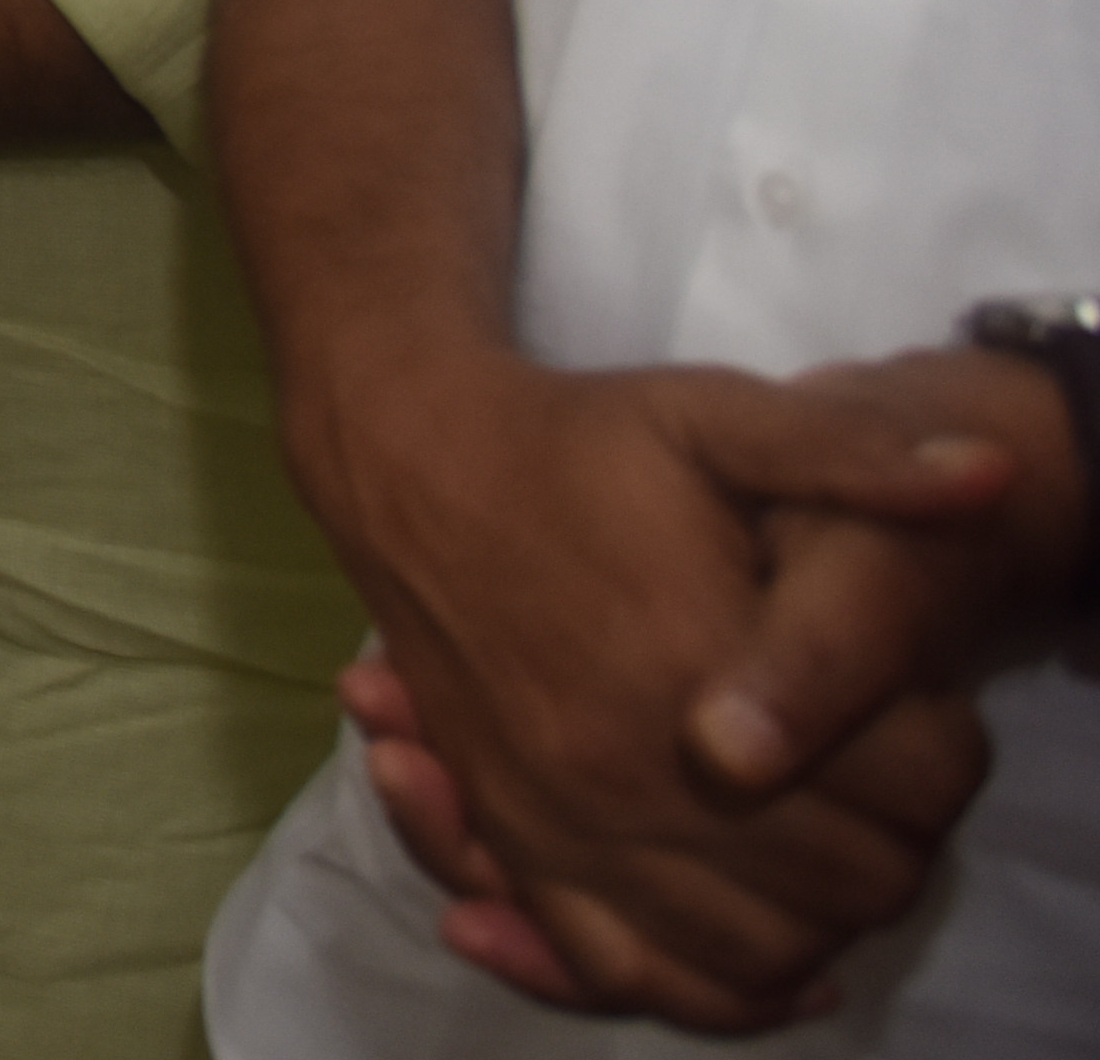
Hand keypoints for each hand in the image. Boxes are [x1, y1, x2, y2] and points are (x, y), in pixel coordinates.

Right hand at [306, 350, 1016, 1028]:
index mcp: (694, 660)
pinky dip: (704, 986)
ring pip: (756, 949)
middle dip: (897, 836)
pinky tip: (758, 948)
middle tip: (882, 769)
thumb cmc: (574, 440)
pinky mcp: (517, 837)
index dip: (944, 747)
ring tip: (830, 846)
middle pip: (851, 880)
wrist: (409, 459)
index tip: (921, 703)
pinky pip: (627, 971)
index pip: (907, 781)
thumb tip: (994, 473)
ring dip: (821, 920)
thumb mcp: (718, 417)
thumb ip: (856, 454)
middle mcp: (631, 766)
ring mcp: (567, 817)